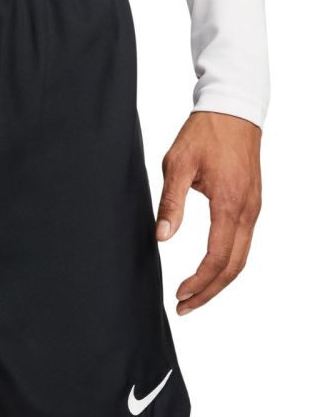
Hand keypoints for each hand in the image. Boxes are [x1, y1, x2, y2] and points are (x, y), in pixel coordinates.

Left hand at [156, 112, 261, 314]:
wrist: (233, 108)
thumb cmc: (204, 133)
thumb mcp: (177, 164)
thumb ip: (170, 202)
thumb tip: (162, 237)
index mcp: (230, 204)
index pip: (218, 258)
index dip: (199, 282)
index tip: (179, 294)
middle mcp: (248, 210)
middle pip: (234, 267)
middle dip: (210, 291)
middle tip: (184, 307)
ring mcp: (254, 207)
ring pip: (242, 257)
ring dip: (219, 280)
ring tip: (194, 295)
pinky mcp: (252, 203)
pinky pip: (244, 243)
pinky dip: (228, 263)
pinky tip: (209, 269)